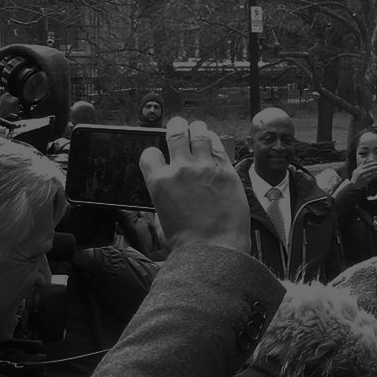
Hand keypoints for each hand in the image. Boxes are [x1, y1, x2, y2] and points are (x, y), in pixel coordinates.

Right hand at [140, 117, 248, 252]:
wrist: (215, 250)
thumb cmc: (189, 243)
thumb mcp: (161, 221)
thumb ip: (160, 201)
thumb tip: (162, 195)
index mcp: (159, 182)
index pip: (149, 153)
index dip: (153, 153)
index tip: (159, 155)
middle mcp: (181, 170)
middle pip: (175, 133)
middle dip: (176, 127)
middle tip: (179, 126)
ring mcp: (205, 168)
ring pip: (199, 133)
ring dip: (197, 129)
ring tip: (198, 129)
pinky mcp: (227, 171)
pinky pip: (218, 145)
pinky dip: (214, 140)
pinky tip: (213, 141)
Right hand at [348, 161, 376, 188]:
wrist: (354, 185)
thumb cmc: (355, 176)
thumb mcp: (357, 170)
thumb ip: (362, 164)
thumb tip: (366, 159)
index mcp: (360, 168)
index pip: (368, 164)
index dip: (374, 163)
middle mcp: (362, 172)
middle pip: (371, 168)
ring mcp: (364, 176)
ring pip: (373, 172)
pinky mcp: (366, 180)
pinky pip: (373, 177)